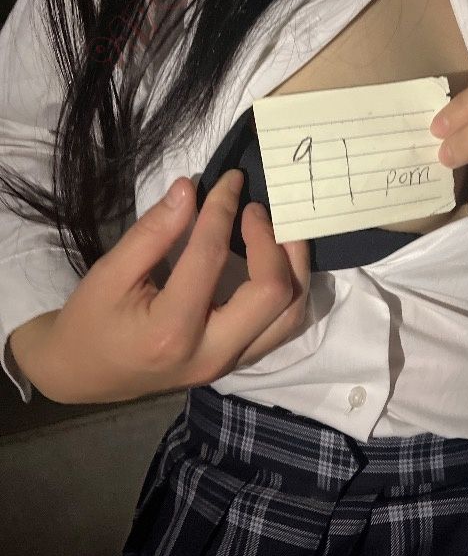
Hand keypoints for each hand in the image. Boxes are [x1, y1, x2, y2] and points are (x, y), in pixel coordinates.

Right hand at [16, 169, 310, 403]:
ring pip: (291, 316)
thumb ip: (152, 232)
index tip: (231, 180)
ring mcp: (231, 362)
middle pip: (274, 295)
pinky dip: (290, 289)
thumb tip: (190, 188)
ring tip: (280, 230)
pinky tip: (277, 259)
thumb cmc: (91, 322)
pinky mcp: (240, 361)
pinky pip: (282, 326)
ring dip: (294, 267)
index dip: (223, 210)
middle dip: (273, 242)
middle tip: (256, 209)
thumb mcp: (110, 273)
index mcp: (172, 330)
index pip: (211, 258)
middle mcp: (212, 352)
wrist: (85, 375)